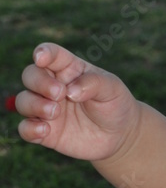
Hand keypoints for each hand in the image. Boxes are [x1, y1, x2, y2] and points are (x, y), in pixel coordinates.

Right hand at [16, 43, 140, 161]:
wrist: (120, 134)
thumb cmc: (115, 103)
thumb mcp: (112, 88)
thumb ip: (93, 83)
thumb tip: (70, 91)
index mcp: (69, 69)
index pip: (50, 54)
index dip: (43, 53)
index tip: (41, 58)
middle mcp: (53, 86)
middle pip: (30, 75)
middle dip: (39, 82)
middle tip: (59, 93)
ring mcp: (46, 108)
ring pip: (23, 101)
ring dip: (34, 104)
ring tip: (54, 112)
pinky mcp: (45, 131)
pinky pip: (25, 129)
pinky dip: (29, 129)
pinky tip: (45, 130)